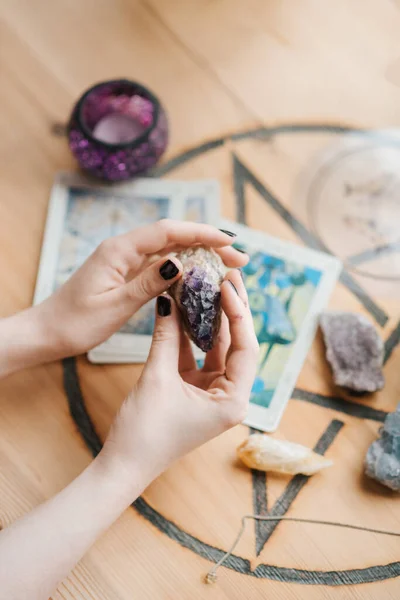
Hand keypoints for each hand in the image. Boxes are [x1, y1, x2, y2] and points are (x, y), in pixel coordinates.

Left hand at [36, 220, 246, 358]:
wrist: (48, 332)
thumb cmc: (75, 322)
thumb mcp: (115, 305)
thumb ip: (148, 282)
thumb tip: (181, 261)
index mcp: (119, 250)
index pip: (168, 232)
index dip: (202, 233)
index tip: (230, 242)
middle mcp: (124, 249)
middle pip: (173, 237)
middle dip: (208, 243)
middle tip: (239, 258)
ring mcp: (125, 260)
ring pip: (169, 249)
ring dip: (199, 254)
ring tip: (228, 265)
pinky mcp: (126, 272)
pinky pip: (160, 263)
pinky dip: (183, 267)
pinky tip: (199, 276)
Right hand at [101, 269, 258, 482]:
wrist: (123, 465)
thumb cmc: (145, 433)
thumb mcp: (157, 378)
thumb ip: (166, 337)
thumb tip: (169, 299)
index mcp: (233, 401)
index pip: (246, 348)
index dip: (239, 313)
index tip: (228, 285)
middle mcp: (229, 396)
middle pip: (236, 345)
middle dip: (230, 311)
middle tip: (227, 277)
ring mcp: (211, 393)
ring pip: (215, 348)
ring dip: (209, 320)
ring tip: (207, 286)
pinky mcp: (193, 391)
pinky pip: (196, 356)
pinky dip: (189, 335)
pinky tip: (183, 309)